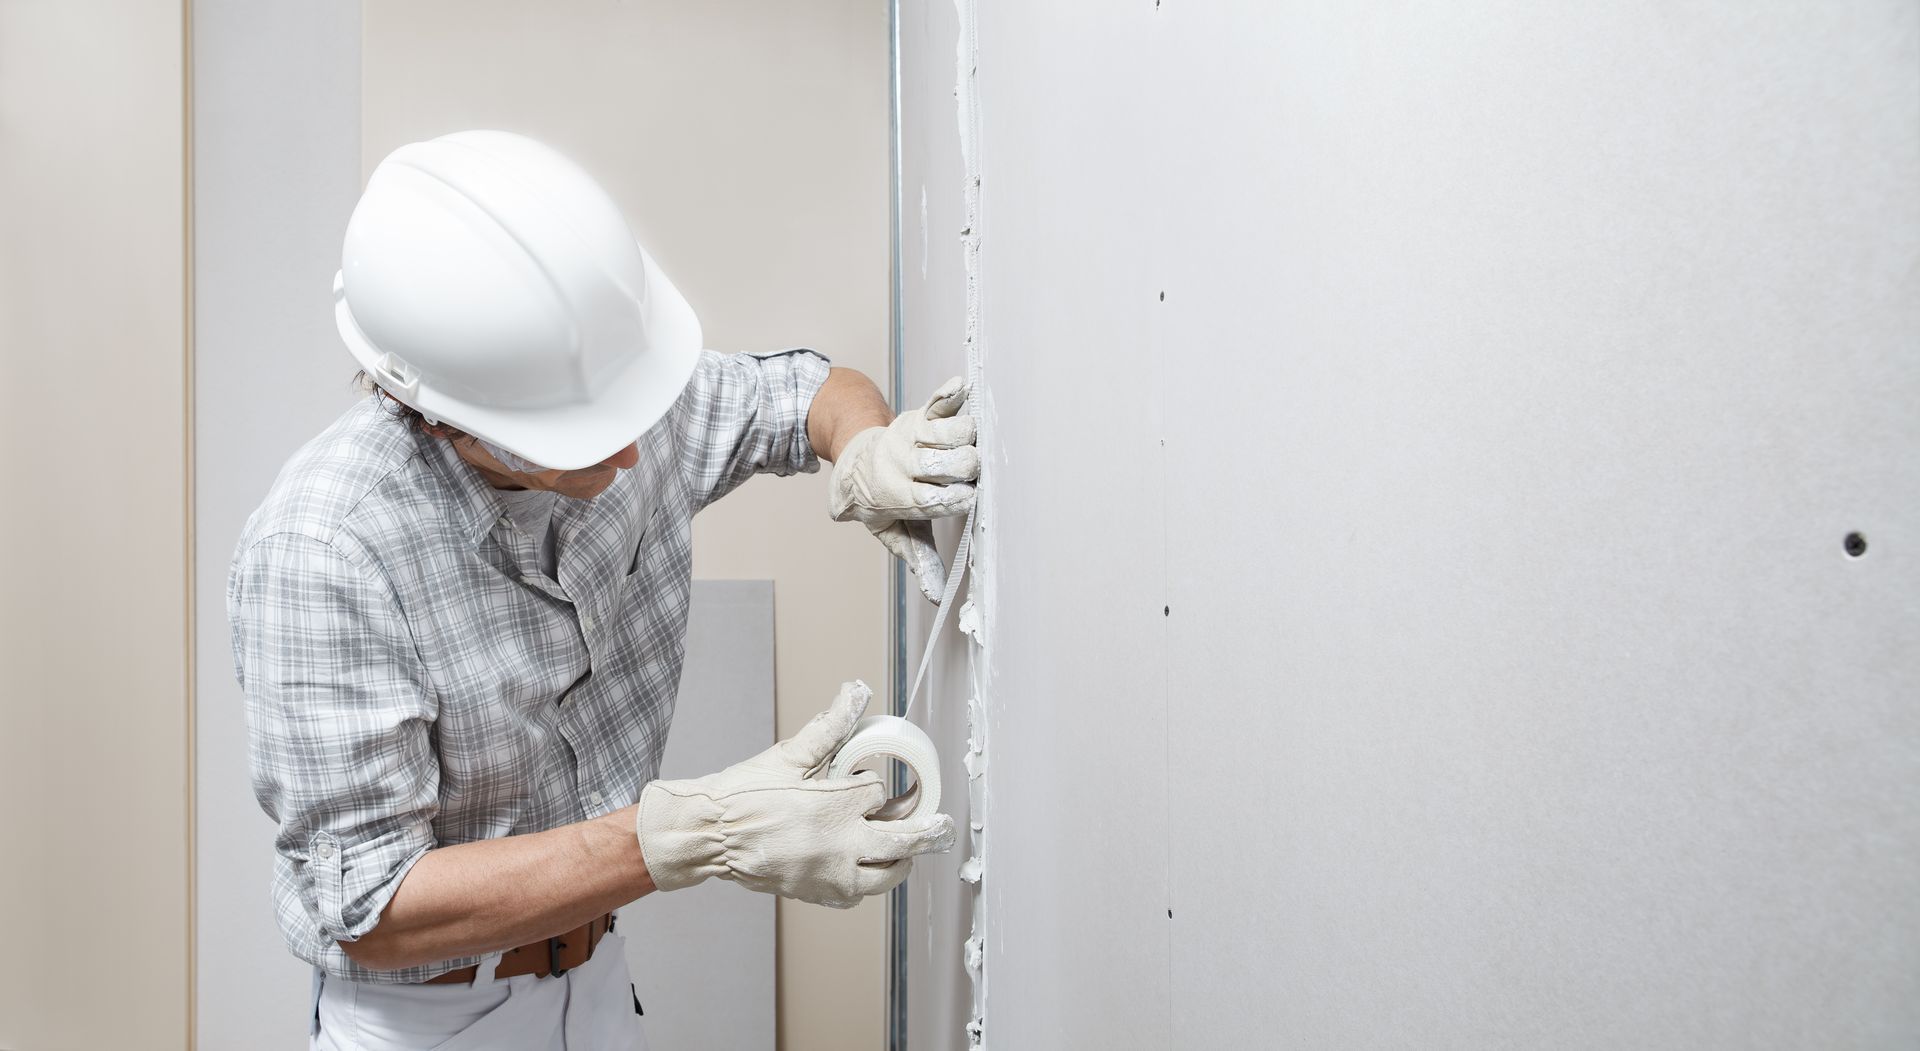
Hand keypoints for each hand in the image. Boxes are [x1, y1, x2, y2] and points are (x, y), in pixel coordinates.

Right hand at [634, 681, 954, 907]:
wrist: (709, 835)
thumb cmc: (745, 794)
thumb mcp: (791, 754)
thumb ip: (831, 725)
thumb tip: (857, 692)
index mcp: (835, 807)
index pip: (879, 792)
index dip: (876, 784)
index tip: (866, 781)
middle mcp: (839, 846)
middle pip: (903, 842)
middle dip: (926, 831)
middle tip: (941, 825)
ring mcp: (829, 875)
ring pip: (885, 876)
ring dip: (900, 860)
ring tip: (903, 847)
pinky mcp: (816, 892)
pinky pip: (856, 895)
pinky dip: (866, 882)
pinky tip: (862, 866)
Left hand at [827, 377, 979, 601]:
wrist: (853, 460)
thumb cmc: (880, 501)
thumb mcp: (894, 533)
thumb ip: (918, 558)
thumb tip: (937, 595)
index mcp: (898, 495)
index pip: (937, 498)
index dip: (958, 498)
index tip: (969, 499)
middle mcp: (904, 462)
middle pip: (955, 462)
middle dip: (969, 469)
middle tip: (967, 475)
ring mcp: (911, 436)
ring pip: (956, 431)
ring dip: (968, 439)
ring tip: (964, 449)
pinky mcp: (919, 415)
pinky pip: (939, 402)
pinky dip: (951, 395)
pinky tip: (962, 389)